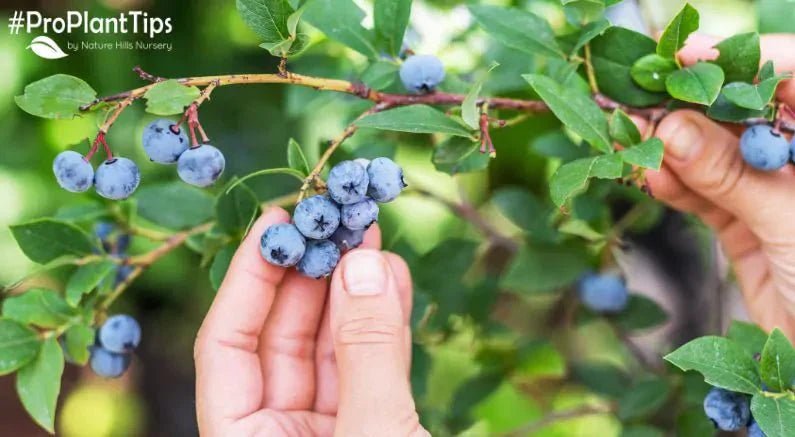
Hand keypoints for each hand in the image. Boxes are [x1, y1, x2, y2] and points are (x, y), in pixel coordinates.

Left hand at [194, 207, 426, 435]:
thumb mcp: (374, 432)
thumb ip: (367, 352)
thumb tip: (361, 265)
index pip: (226, 345)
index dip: (248, 277)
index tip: (276, 221)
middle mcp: (280, 434)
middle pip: (281, 338)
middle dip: (311, 274)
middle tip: (335, 219)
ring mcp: (327, 432)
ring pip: (330, 348)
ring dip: (354, 291)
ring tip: (370, 237)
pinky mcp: (372, 429)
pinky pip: (370, 366)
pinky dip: (385, 324)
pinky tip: (394, 279)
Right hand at [646, 34, 794, 337]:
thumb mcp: (788, 221)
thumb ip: (729, 174)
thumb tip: (671, 130)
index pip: (793, 78)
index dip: (741, 61)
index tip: (686, 55)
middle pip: (742, 115)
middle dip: (691, 106)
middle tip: (639, 99)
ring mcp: (773, 192)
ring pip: (714, 155)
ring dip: (671, 149)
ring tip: (630, 139)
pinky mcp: (745, 226)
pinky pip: (703, 195)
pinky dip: (674, 186)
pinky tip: (648, 176)